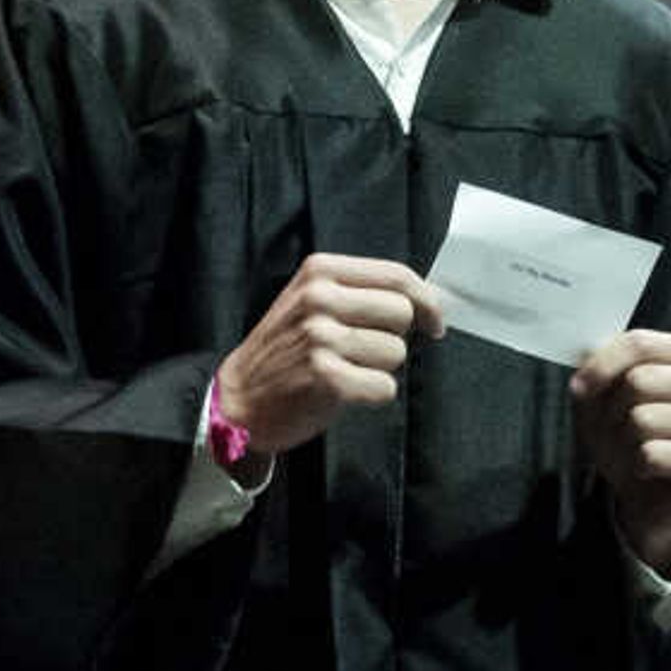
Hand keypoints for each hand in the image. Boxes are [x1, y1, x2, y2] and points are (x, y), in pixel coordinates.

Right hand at [215, 255, 447, 454]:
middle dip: (394, 337)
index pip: (397, 275)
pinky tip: (343, 393)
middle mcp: (319, 299)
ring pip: (396, 352)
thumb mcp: (309, 300)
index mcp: (319, 271)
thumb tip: (429, 302)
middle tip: (364, 352)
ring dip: (379, 369)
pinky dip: (372, 395)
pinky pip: (385, 387)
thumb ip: (359, 291)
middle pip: (403, 313)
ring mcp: (321, 338)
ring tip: (345, 371)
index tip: (433, 322)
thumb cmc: (283, 351)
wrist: (237, 399)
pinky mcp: (326, 378)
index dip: (426, 301)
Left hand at [574, 330, 670, 576]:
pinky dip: (637, 466)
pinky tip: (646, 469)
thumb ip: (593, 373)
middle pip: (639, 380)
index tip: (579, 389)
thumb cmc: (626, 437)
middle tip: (613, 430)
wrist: (648, 494)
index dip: (601, 366)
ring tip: (630, 450)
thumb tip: (585, 368)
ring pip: (644, 419)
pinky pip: (655, 455)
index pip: (639, 343)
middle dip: (610, 412)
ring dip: (622, 441)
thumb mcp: (599, 401)